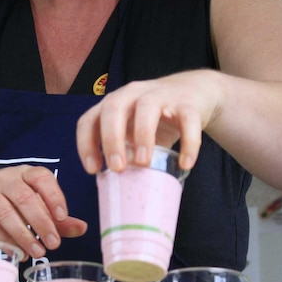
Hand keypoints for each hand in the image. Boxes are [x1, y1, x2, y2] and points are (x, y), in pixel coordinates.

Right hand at [0, 166, 87, 259]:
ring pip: (6, 212)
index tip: (63, 217)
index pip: (42, 178)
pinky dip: (5, 241)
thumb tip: (82, 228)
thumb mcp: (31, 200)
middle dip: (41, 222)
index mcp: (25, 173)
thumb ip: (56, 216)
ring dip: (24, 235)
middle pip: (25, 197)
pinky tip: (17, 253)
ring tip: (38, 252)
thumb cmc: (7, 198)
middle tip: (54, 243)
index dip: (54, 196)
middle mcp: (6, 179)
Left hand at [75, 70, 222, 173]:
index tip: (93, 170)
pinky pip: (188, 119)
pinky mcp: (188, 103)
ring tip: (143, 163)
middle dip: (111, 139)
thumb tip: (118, 188)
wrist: (194, 92)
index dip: (86, 143)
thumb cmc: (156, 118)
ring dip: (143, 135)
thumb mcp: (134, 131)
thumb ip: (125, 151)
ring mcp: (161, 95)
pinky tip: (185, 164)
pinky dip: (188, 142)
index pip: (89, 119)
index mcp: (114, 104)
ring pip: (147, 108)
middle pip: (114, 108)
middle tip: (117, 168)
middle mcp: (133, 94)